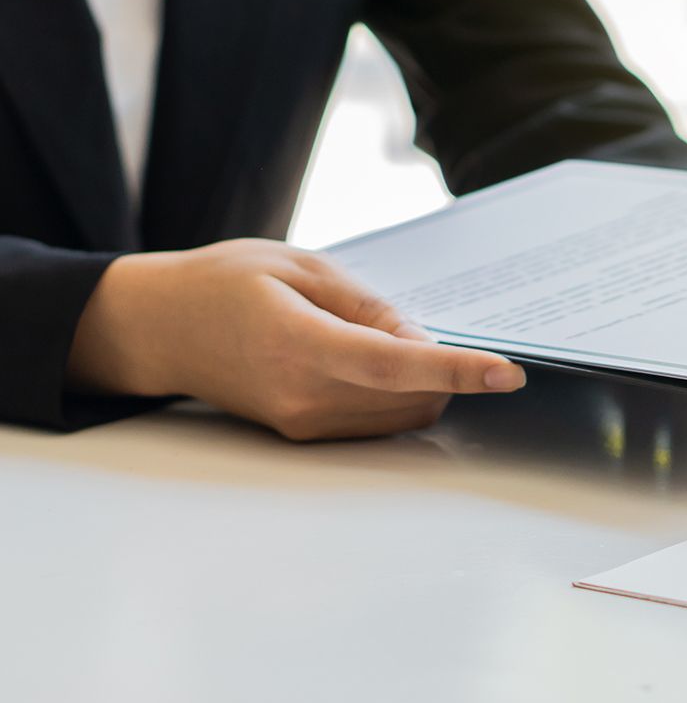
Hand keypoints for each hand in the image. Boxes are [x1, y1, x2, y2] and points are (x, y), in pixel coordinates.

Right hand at [67, 239, 524, 439]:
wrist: (162, 328)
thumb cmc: (226, 283)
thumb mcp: (302, 268)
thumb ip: (370, 307)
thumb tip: (424, 347)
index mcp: (298, 343)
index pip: (394, 367)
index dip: (457, 370)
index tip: (508, 373)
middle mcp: (302, 396)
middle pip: (411, 398)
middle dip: (442, 369)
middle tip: (407, 322)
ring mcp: (302, 423)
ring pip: (401, 416)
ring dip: (420, 383)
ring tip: (367, 335)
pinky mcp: (303, 434)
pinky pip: (376, 422)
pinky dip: (395, 394)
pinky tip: (364, 359)